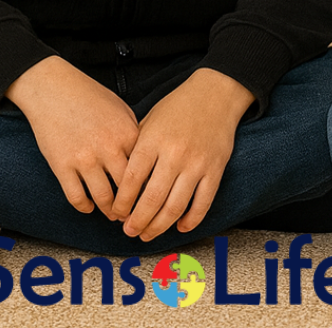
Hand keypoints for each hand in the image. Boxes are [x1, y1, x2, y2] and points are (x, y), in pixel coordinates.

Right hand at [7, 57, 139, 218]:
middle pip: (129, 192)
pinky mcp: (61, 165)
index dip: (151, 189)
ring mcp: (84, 158)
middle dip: (133, 208)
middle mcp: (108, 148)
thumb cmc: (86, 94)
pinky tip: (88, 205)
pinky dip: (85, 207)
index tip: (151, 198)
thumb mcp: (119, 107)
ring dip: (110, 212)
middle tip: (134, 215)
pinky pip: (77, 198)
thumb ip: (134, 133)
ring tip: (113, 214)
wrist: (49, 86)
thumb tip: (146, 160)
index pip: (148, 173)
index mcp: (127, 134)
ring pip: (105, 200)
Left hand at [113, 68, 254, 242]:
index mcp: (152, 140)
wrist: (213, 96)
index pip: (132, 179)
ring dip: (160, 225)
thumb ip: (135, 147)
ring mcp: (196, 164)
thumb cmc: (175, 108)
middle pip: (152, 198)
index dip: (122, 201)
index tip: (115, 213)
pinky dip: (191, 219)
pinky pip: (203, 203)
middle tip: (128, 232)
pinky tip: (179, 227)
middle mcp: (173, 154)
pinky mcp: (215, 171)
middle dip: (138, 220)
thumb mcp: (148, 121)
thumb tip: (119, 177)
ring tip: (148, 234)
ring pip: (176, 206)